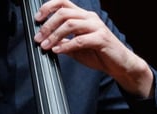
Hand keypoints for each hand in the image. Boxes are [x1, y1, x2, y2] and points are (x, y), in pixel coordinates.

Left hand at [34, 0, 153, 97]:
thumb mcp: (76, 48)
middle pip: (64, 13)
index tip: (37, 19)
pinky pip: (80, 40)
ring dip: (54, 35)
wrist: (118, 64)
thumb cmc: (99, 54)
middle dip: (47, 25)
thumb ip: (64, 42)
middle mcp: (90, 18)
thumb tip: (46, 42)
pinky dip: (66, 45)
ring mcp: (96, 27)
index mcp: (83, 17)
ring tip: (45, 46)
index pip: (63, 3)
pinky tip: (57, 50)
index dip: (48, 8)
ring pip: (70, 24)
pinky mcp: (101, 39)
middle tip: (38, 38)